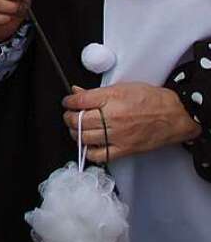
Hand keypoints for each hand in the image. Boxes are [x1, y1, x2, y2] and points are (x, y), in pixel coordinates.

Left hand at [63, 82, 201, 162]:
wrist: (174, 116)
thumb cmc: (151, 99)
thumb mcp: (122, 87)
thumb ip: (97, 92)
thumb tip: (77, 92)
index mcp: (110, 99)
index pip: (77, 101)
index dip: (68, 102)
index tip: (68, 103)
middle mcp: (112, 117)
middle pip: (77, 120)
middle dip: (69, 118)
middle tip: (70, 116)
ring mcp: (117, 135)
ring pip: (83, 137)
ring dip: (75, 133)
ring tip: (78, 129)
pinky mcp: (124, 149)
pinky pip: (99, 155)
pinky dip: (89, 151)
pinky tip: (89, 145)